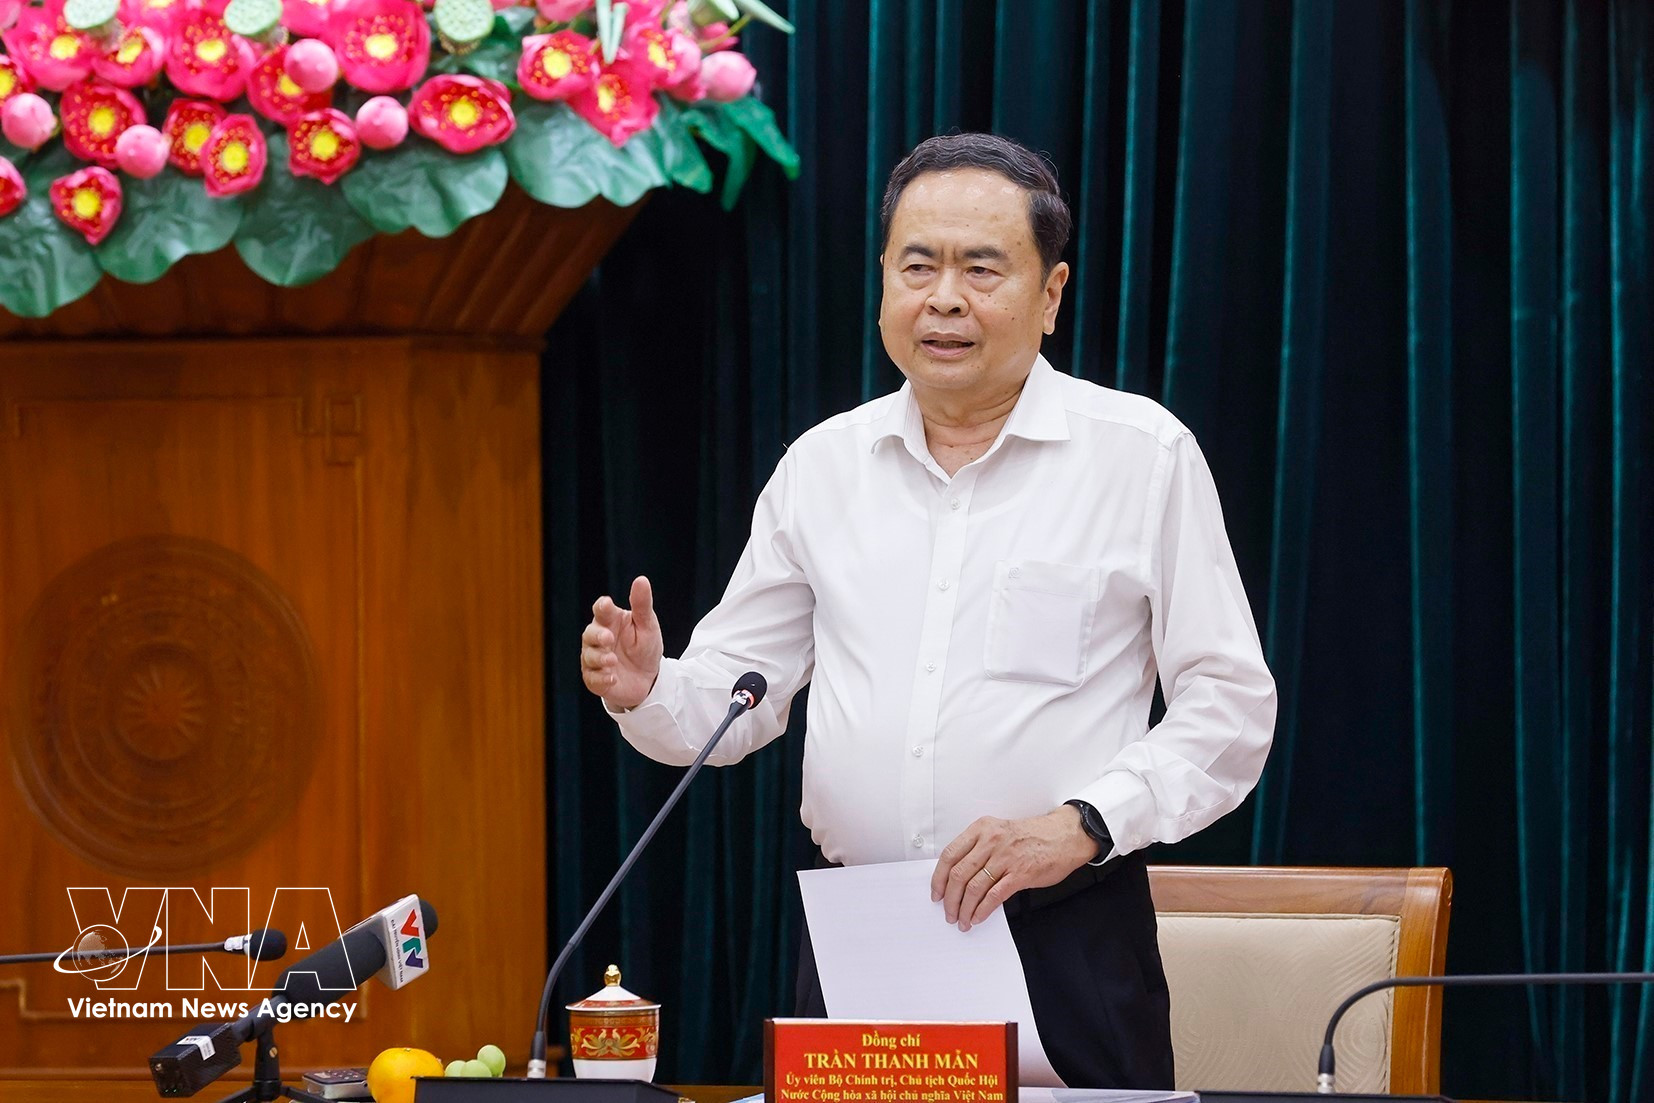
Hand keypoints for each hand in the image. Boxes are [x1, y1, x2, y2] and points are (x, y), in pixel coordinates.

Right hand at [581, 576, 663, 710]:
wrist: (649, 679)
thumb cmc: (645, 647)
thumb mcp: (648, 625)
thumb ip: (642, 604)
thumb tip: (641, 580)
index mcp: (610, 621)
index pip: (601, 610)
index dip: (602, 608)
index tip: (606, 605)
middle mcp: (598, 638)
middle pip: (589, 633)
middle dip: (597, 636)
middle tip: (609, 638)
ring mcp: (594, 659)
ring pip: (589, 656)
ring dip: (599, 658)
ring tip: (613, 661)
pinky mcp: (595, 680)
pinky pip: (592, 679)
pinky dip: (601, 678)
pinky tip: (612, 678)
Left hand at [929, 806, 1096, 930]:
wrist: (1064, 835)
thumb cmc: (1032, 835)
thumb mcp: (999, 831)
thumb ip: (979, 848)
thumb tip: (960, 876)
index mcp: (981, 829)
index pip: (949, 855)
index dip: (939, 878)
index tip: (936, 893)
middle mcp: (990, 841)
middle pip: (958, 874)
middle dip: (950, 899)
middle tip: (948, 912)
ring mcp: (1005, 857)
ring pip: (974, 887)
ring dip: (964, 909)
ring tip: (962, 920)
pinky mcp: (1020, 873)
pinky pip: (994, 895)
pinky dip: (982, 910)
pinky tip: (978, 917)